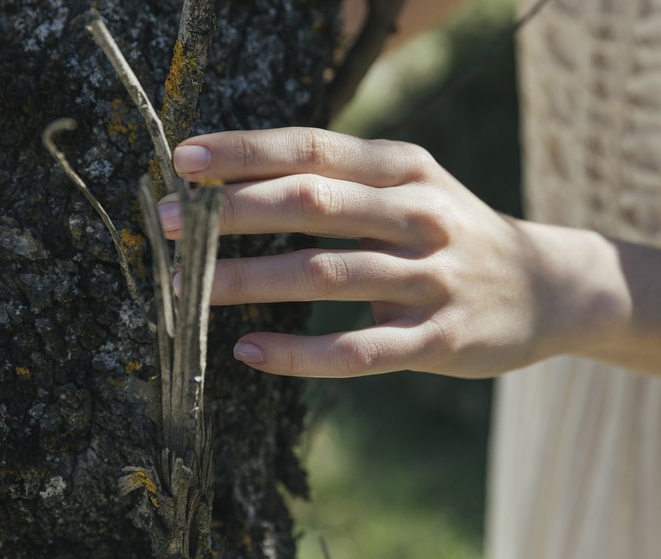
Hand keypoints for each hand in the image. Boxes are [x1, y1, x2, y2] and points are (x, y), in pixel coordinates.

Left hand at [157, 127, 631, 377]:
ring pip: (325, 276)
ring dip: (249, 281)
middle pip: (312, 205)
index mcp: (404, 169)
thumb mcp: (411, 188)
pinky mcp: (440, 338)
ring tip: (188, 293)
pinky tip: (249, 350)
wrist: (550, 285)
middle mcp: (419, 215)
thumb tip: (242, 183)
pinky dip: (300, 352)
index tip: (184, 161)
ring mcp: (432, 278)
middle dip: (232, 212)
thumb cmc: (452, 231)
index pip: (312, 148)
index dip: (245, 152)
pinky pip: (358, 350)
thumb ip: (342, 182)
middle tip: (168, 223)